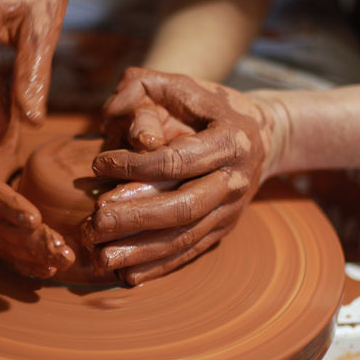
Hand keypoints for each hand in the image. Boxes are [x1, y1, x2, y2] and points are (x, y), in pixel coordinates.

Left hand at [83, 66, 275, 284]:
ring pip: (184, 238)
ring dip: (140, 251)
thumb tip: (110, 114)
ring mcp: (230, 211)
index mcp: (228, 142)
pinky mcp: (222, 232)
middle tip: (94, 222)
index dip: (135, 165)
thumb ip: (141, 86)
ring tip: (101, 256)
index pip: (177, 160)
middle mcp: (233, 181)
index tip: (98, 165)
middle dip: (134, 218)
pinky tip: (124, 275)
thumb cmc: (210, 107)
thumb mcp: (181, 84)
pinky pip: (189, 254)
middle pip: (182, 207)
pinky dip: (157, 267)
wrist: (265, 137)